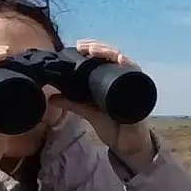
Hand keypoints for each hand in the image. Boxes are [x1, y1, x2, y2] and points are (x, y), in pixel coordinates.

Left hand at [69, 40, 155, 165]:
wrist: (126, 144)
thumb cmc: (111, 125)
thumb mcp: (88, 111)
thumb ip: (71, 103)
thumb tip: (51, 98)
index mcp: (110, 79)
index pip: (103, 57)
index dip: (92, 47)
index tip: (78, 45)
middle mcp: (122, 77)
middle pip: (113, 54)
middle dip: (98, 47)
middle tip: (84, 46)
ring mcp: (132, 83)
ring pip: (123, 60)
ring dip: (110, 52)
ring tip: (96, 51)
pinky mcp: (140, 92)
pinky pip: (136, 75)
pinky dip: (129, 65)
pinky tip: (121, 59)